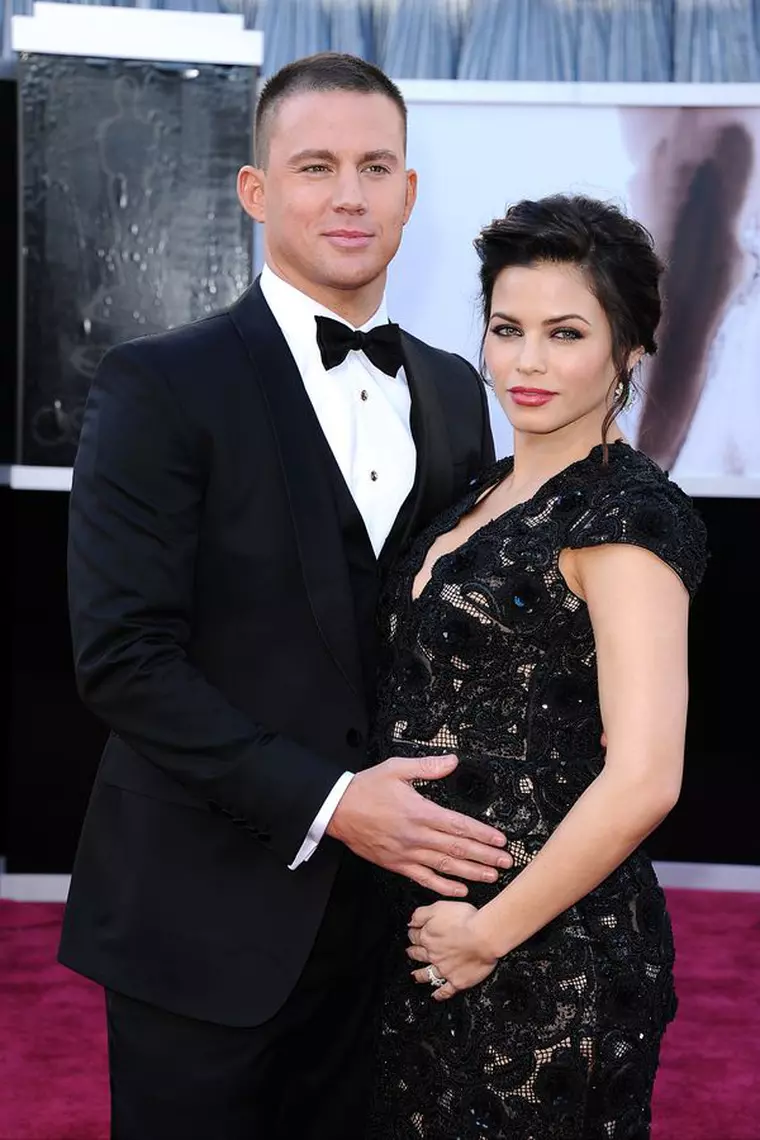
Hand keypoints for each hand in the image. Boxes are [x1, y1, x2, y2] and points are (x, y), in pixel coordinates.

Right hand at [327, 754, 511, 896]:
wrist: (337, 810)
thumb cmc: (366, 788)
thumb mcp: (396, 769)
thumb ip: (427, 766)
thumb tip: (452, 761)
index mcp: (420, 812)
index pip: (459, 826)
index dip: (482, 834)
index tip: (500, 840)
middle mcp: (416, 835)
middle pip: (458, 849)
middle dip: (485, 857)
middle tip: (506, 862)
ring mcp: (407, 853)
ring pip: (445, 867)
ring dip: (471, 873)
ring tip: (492, 877)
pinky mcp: (397, 864)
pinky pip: (424, 878)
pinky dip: (443, 886)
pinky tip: (459, 890)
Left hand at [407, 901, 499, 999]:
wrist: (483, 937)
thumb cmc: (465, 920)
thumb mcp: (438, 907)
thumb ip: (421, 914)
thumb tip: (410, 922)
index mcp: (428, 936)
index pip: (415, 935)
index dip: (413, 933)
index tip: (412, 933)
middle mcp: (433, 955)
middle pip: (419, 954)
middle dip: (413, 953)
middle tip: (410, 952)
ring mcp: (444, 969)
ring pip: (427, 974)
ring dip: (420, 975)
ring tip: (415, 976)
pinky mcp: (457, 981)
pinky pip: (446, 990)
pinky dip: (439, 994)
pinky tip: (436, 995)